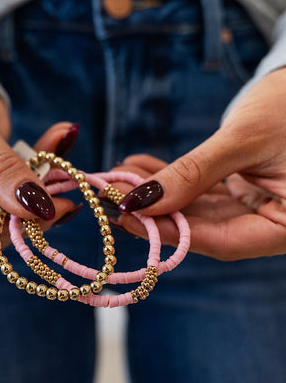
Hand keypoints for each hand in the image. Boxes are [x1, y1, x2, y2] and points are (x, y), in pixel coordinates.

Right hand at [0, 53, 76, 262]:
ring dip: (32, 200)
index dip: (13, 223)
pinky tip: (49, 156)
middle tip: (62, 191)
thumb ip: (0, 169)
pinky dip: (27, 184)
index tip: (57, 206)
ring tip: (60, 165)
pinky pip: (1, 202)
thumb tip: (39, 209)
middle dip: (24, 216)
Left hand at [113, 69, 285, 259]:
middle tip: (112, 197)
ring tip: (117, 179)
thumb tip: (140, 201)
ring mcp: (254, 207)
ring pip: (196, 210)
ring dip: (156, 195)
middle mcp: (272, 223)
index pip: (222, 242)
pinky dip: (170, 179)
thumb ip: (194, 173)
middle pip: (204, 230)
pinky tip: (137, 168)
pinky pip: (199, 191)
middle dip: (155, 213)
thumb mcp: (243, 140)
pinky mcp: (240, 191)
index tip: (128, 218)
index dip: (171, 234)